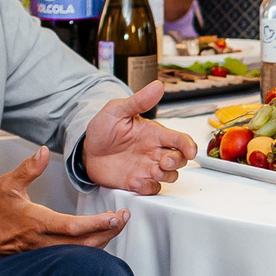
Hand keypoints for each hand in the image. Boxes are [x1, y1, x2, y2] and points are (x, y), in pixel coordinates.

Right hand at [0, 148, 128, 254]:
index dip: (96, 224)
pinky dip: (95, 246)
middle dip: (109, 231)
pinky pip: (78, 256)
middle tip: (123, 217)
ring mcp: (50, 253)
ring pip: (84, 252)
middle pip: (85, 243)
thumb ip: (27, 169)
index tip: (114, 216)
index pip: (72, 227)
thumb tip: (42, 151)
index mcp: (38, 223)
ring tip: (118, 223)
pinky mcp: (52, 259)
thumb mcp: (8, 186)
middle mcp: (46, 242)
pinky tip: (104, 234)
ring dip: (104, 239)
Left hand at [78, 81, 196, 193]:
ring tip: (150, 171)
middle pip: (180, 159)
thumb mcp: (117, 110)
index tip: (190, 151)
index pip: (180, 139)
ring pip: (170, 176)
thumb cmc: (103, 129)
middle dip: (177, 162)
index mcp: (154, 134)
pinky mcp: (137, 181)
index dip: (188, 145)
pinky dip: (147, 187)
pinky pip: (152, 189)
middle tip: (163, 162)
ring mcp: (146, 167)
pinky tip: (135, 181)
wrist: (85, 150)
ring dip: (164, 176)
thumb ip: (138, 101)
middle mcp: (154, 151)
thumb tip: (157, 86)